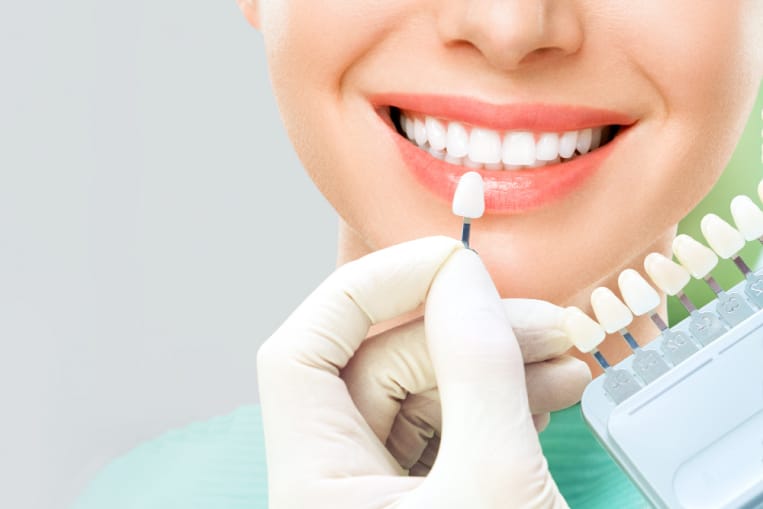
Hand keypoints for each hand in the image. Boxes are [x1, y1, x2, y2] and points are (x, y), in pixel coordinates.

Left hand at [257, 237, 582, 507]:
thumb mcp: (497, 482)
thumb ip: (477, 374)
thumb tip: (462, 280)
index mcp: (315, 482)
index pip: (303, 351)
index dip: (369, 288)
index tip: (446, 260)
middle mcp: (336, 482)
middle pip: (381, 364)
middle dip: (467, 331)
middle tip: (546, 323)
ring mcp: (380, 490)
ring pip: (424, 393)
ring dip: (497, 367)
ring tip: (567, 360)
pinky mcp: (427, 498)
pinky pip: (451, 428)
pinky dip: (499, 405)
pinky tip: (548, 392)